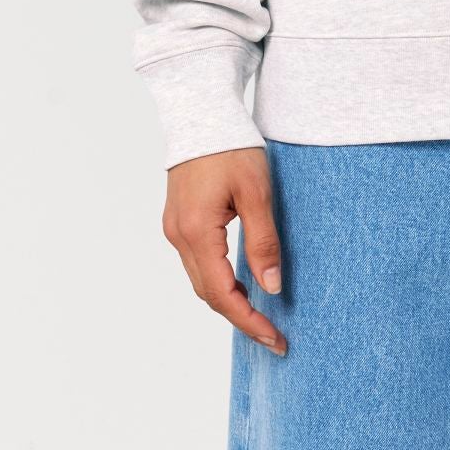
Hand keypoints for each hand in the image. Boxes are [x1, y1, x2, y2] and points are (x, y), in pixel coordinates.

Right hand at [162, 146, 287, 354]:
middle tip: (273, 335)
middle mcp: (178, 236)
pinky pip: (197, 262)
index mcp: (196, 232)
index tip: (274, 338)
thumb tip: (271, 288)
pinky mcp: (178, 220)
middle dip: (241, 318)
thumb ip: (263, 242)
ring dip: (229, 300)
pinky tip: (240, 282)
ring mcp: (174, 228)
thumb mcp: (256, 193)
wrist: (201, 111)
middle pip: (208, 294)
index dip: (249, 321)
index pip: (223, 295)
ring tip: (261, 314)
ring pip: (201, 280)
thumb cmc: (231, 145)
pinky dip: (218, 279)